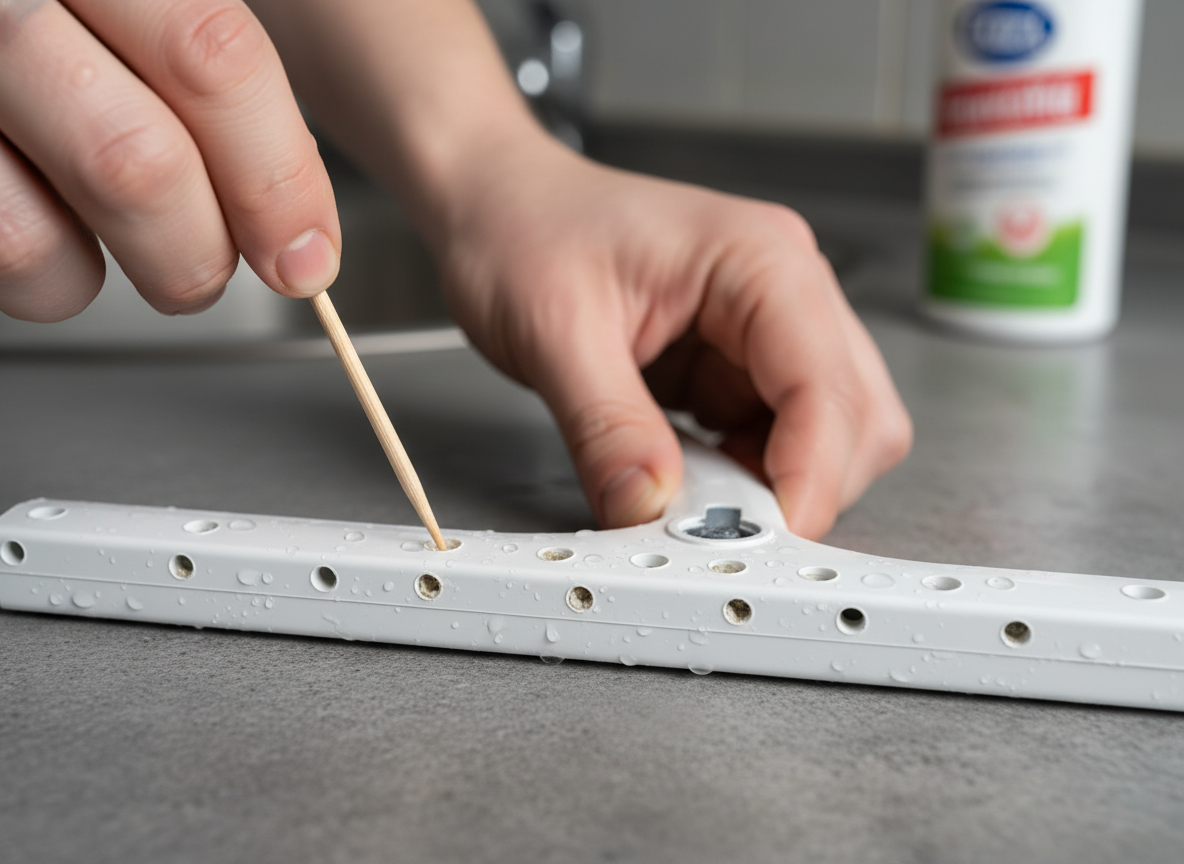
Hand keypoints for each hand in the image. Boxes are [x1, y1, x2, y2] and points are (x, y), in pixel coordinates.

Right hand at [0, 0, 338, 322]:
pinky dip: (43, 276)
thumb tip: (299, 225)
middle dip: (201, 252)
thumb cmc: (60, 20)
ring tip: (127, 252)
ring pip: (41, 237)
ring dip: (114, 278)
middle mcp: (5, 3)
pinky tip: (46, 228)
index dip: (277, 178)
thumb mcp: (136, 11)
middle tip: (206, 269)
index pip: (214, 57)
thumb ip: (209, 81)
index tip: (308, 254)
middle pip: (137, 162)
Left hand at [438, 135, 911, 538]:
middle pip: (856, 416)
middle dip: (804, 484)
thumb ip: (606, 426)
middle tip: (725, 529)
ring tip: (691, 497)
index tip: (766, 537)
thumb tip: (649, 507)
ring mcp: (765, 331)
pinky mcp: (736, 367)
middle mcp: (782, 291)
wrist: (496, 202)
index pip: (825, 383)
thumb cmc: (525, 224)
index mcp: (758, 259)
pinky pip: (772, 441)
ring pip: (827, 436)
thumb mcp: (553, 330)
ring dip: (774, 485)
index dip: (810, 473)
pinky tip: (687, 475)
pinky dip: (743, 477)